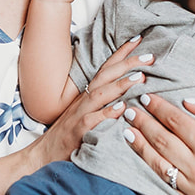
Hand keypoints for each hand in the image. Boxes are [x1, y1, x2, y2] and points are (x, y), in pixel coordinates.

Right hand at [28, 35, 153, 167]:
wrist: (44, 154)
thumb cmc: (69, 135)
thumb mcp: (86, 114)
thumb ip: (103, 103)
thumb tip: (128, 94)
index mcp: (87, 95)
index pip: (106, 69)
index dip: (121, 54)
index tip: (139, 40)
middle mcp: (84, 100)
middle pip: (106, 76)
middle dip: (127, 63)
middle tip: (150, 56)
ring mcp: (80, 114)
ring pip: (100, 95)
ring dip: (120, 84)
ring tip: (140, 77)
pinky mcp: (78, 131)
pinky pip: (93, 120)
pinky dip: (107, 113)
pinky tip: (122, 108)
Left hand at [122, 94, 194, 194]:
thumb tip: (187, 101)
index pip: (176, 122)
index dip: (158, 108)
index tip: (146, 98)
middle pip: (161, 141)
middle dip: (143, 123)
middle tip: (128, 110)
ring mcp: (194, 188)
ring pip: (158, 163)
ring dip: (140, 146)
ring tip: (127, 131)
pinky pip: (166, 182)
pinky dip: (152, 168)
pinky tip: (143, 156)